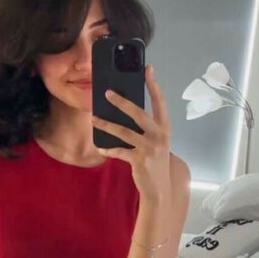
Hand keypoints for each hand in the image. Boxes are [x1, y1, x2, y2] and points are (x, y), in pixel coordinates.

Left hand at [92, 64, 170, 200]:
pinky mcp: (139, 160)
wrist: (159, 188)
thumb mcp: (155, 142)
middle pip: (139, 113)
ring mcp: (150, 148)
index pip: (159, 102)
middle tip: (107, 92)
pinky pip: (120, 151)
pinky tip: (101, 148)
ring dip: (107, 125)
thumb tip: (123, 110)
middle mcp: (159, 135)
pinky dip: (109, 150)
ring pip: (124, 132)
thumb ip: (145, 128)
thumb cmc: (154, 161)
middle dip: (122, 102)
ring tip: (94, 119)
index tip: (147, 69)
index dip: (153, 85)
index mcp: (164, 127)